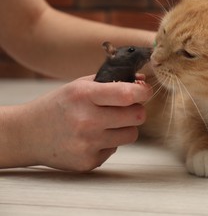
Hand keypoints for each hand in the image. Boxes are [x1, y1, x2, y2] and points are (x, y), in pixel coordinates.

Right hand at [7, 75, 151, 171]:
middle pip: (137, 116)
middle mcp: (86, 121)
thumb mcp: (80, 85)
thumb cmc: (59, 105)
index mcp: (84, 96)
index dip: (143, 92)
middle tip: (126, 108)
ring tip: (106, 123)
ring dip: (125, 127)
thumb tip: (142, 80)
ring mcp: (87, 144)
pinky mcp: (88, 162)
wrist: (28, 134)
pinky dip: (109, 142)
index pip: (128, 94)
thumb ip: (111, 81)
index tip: (145, 91)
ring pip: (132, 134)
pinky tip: (91, 138)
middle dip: (136, 110)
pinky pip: (116, 149)